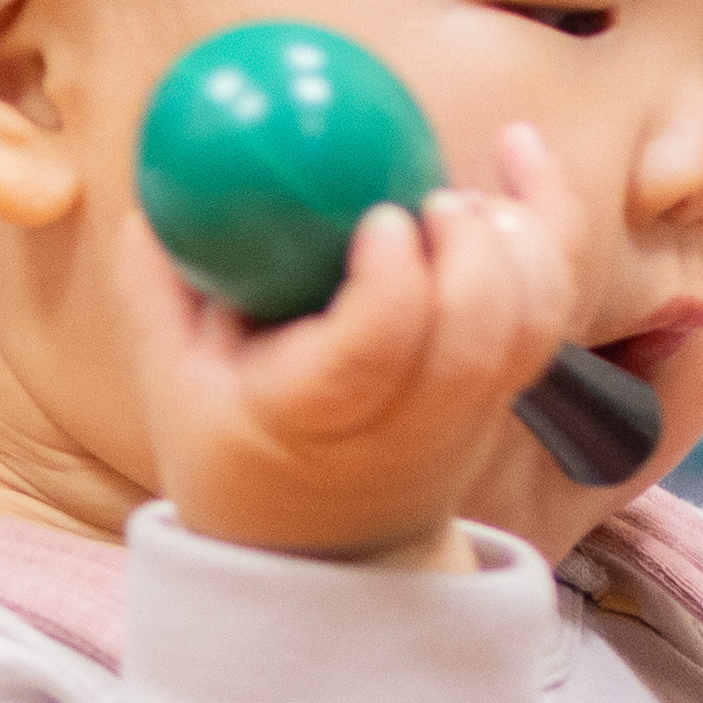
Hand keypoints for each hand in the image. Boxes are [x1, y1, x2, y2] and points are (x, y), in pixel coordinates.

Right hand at [122, 130, 606, 566]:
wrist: (325, 551)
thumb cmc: (238, 452)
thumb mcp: (174, 386)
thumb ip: (159, 289)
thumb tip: (150, 195)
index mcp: (316, 417)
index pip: (378, 355)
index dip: (397, 283)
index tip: (382, 219)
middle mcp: (409, 420)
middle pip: (479, 340)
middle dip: (475, 251)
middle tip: (434, 197)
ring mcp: (469, 408)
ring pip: (532, 325)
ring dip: (523, 238)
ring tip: (472, 184)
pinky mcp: (506, 384)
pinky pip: (551, 306)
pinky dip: (552, 224)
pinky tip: (518, 151)